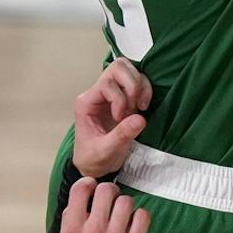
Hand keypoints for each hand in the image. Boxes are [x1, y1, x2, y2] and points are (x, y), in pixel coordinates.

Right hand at [58, 180, 149, 232]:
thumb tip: (79, 199)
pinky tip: (133, 223)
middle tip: (110, 198)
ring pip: (126, 201)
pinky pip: (142, 215)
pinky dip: (140, 216)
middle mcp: (93, 232)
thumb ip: (70, 221)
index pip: (80, 189)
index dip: (87, 183)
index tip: (91, 187)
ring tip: (121, 213)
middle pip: (106, 190)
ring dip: (125, 205)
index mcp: (73, 231)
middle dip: (109, 192)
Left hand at [72, 58, 150, 177]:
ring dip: (139, 86)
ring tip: (138, 107)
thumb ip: (121, 135)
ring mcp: (112, 93)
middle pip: (117, 67)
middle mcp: (98, 93)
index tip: (120, 118)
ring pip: (129, 69)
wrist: (96, 166)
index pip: (106, 84)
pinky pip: (138, 80)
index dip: (119, 99)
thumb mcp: (104, 151)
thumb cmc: (93, 158)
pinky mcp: (125, 96)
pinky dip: (145, 89)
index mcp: (86, 102)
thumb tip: (139, 119)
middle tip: (133, 107)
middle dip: (132, 85)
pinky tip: (143, 106)